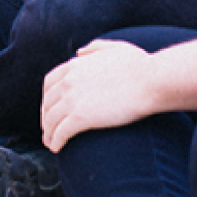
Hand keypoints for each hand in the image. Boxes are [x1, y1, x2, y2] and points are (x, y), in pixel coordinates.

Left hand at [40, 39, 161, 151]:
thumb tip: (79, 52)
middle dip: (45, 117)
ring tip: (50, 142)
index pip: (50, 83)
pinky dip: (55, 141)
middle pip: (47, 103)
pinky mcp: (80, 117)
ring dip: (48, 133)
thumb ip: (95, 47)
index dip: (47, 98)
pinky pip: (60, 133)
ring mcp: (72, 99)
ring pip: (50, 120)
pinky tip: (57, 148)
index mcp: (74, 65)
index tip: (50, 108)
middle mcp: (68, 82)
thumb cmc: (139, 66)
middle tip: (48, 128)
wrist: (150, 81)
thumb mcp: (115, 48)